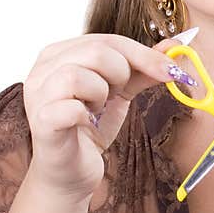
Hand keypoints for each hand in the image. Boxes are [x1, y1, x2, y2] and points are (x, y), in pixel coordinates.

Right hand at [22, 34, 192, 200]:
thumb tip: (175, 44)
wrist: (72, 172)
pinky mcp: (42, 121)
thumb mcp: (121, 92)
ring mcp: (38, 94)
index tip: (174, 71)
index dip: (145, 55)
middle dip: (121, 74)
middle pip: (96, 51)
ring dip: (100, 94)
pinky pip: (70, 108)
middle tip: (118, 95)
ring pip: (78, 75)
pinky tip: (86, 123)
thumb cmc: (91, 127)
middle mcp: (43, 68)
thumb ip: (143, 68)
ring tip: (96, 110)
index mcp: (60, 53)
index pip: (108, 40)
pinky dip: (86, 115)